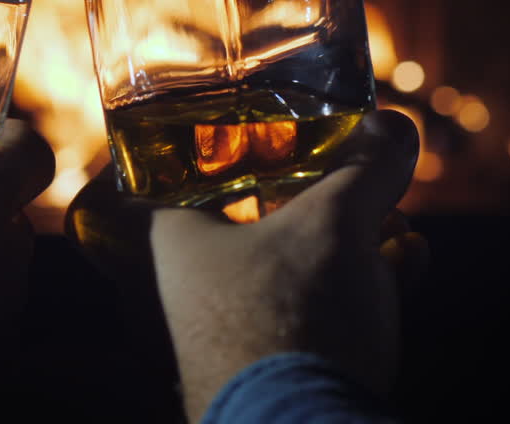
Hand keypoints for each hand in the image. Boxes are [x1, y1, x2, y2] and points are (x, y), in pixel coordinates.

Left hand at [68, 110, 428, 421]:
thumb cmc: (291, 324)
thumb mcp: (337, 226)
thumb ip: (365, 167)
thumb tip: (393, 129)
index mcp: (152, 247)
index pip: (103, 196)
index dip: (137, 161)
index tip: (183, 138)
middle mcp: (160, 299)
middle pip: (205, 225)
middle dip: (281, 196)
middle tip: (322, 174)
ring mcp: (201, 344)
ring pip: (261, 273)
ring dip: (329, 244)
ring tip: (391, 223)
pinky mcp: (248, 380)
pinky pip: (288, 319)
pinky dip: (339, 291)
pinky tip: (406, 269)